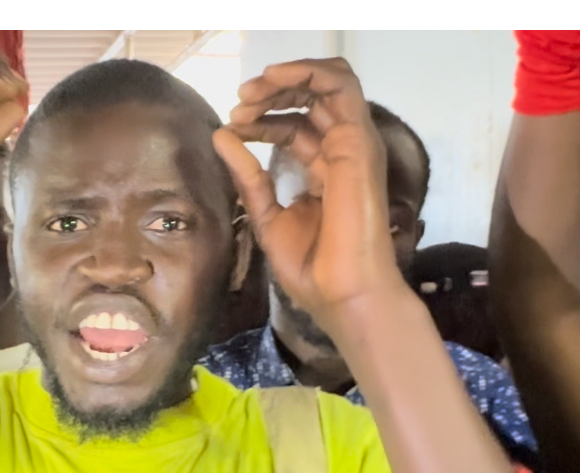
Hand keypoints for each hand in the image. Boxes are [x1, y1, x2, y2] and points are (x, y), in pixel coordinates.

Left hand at [213, 58, 408, 331]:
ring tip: (250, 91)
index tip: (232, 128)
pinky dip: (307, 72)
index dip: (261, 119)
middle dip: (271, 91)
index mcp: (323, 169)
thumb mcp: (266, 215)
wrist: (340, 293)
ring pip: (328, 82)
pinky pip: (341, 86)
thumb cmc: (312, 268)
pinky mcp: (358, 140)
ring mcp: (352, 144)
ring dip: (286, 76)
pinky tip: (273, 80)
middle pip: (311, 98)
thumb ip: (247, 175)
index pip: (294, 126)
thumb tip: (221, 135)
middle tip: (238, 103)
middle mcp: (341, 151)